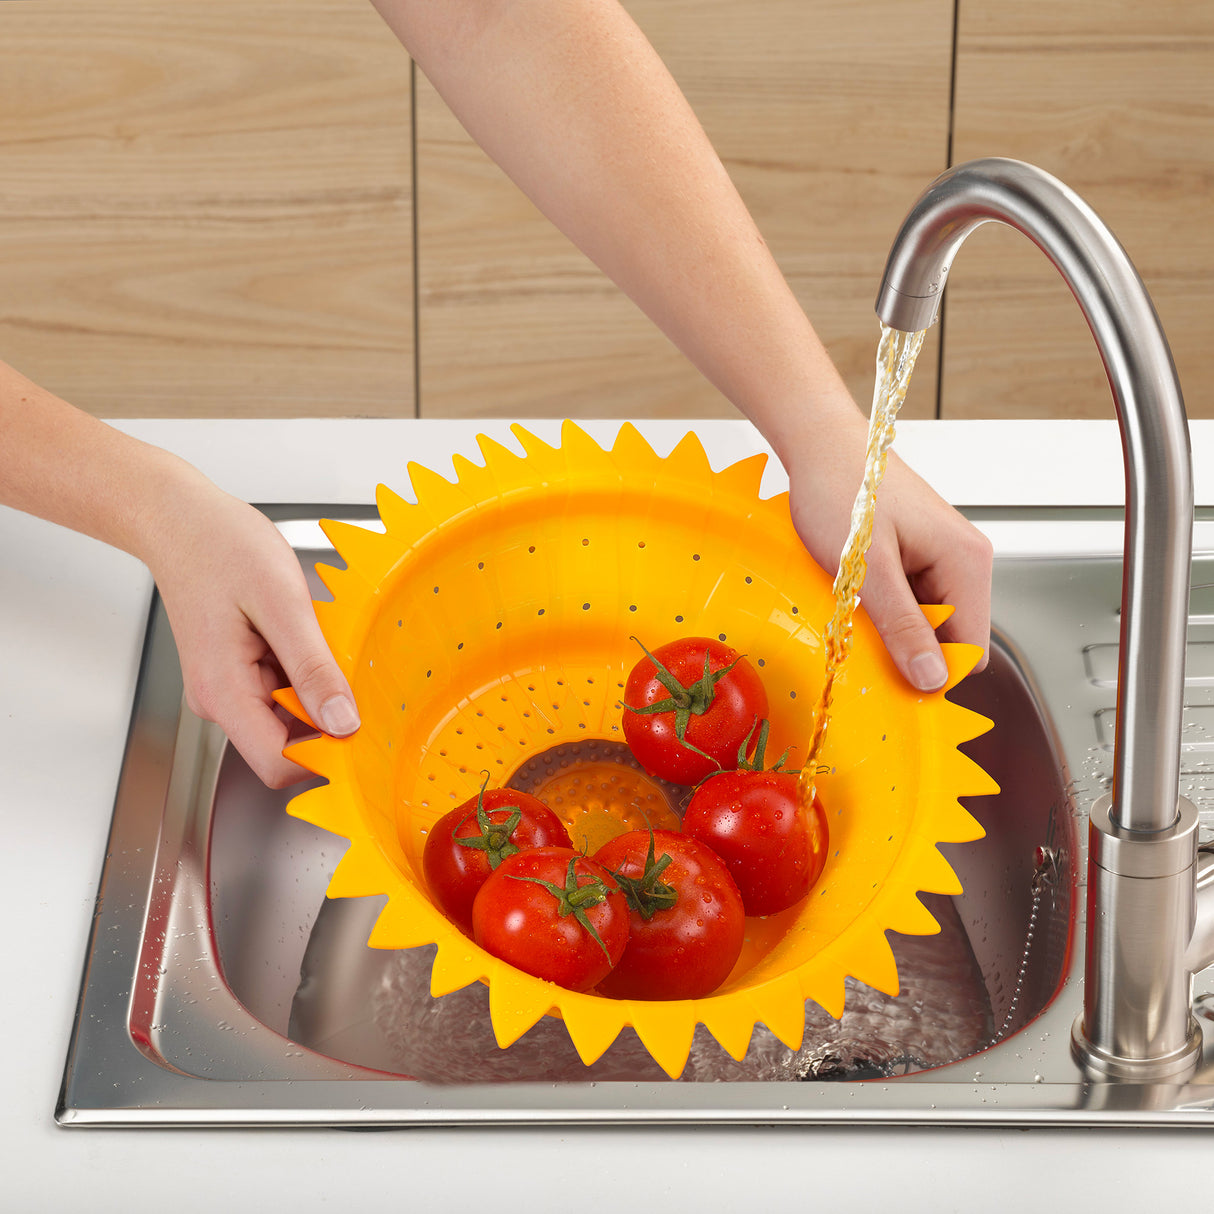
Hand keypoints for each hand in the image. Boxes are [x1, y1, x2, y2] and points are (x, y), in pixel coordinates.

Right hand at [143, 472, 359, 787]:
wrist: (180, 519)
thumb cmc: (221, 548)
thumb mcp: (282, 604)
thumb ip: (313, 669)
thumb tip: (343, 722)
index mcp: (225, 692)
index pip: (278, 764)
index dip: (326, 755)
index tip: (363, 728)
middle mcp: (221, 700)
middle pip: (287, 744)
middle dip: (326, 716)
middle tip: (348, 665)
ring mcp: (228, 687)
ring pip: (288, 716)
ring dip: (316, 687)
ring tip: (319, 636)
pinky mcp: (236, 672)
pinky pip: (281, 688)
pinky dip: (304, 669)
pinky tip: (305, 633)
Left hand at [787, 439, 992, 690]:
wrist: (819, 445)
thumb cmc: (842, 489)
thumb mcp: (867, 568)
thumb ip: (902, 625)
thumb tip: (932, 678)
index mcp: (966, 561)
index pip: (972, 647)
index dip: (934, 670)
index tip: (892, 678)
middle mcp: (964, 560)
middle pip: (949, 637)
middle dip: (909, 647)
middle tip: (862, 636)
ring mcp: (940, 558)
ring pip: (926, 622)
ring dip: (891, 626)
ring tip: (854, 603)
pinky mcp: (916, 556)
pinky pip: (909, 602)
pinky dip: (883, 608)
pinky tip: (855, 593)